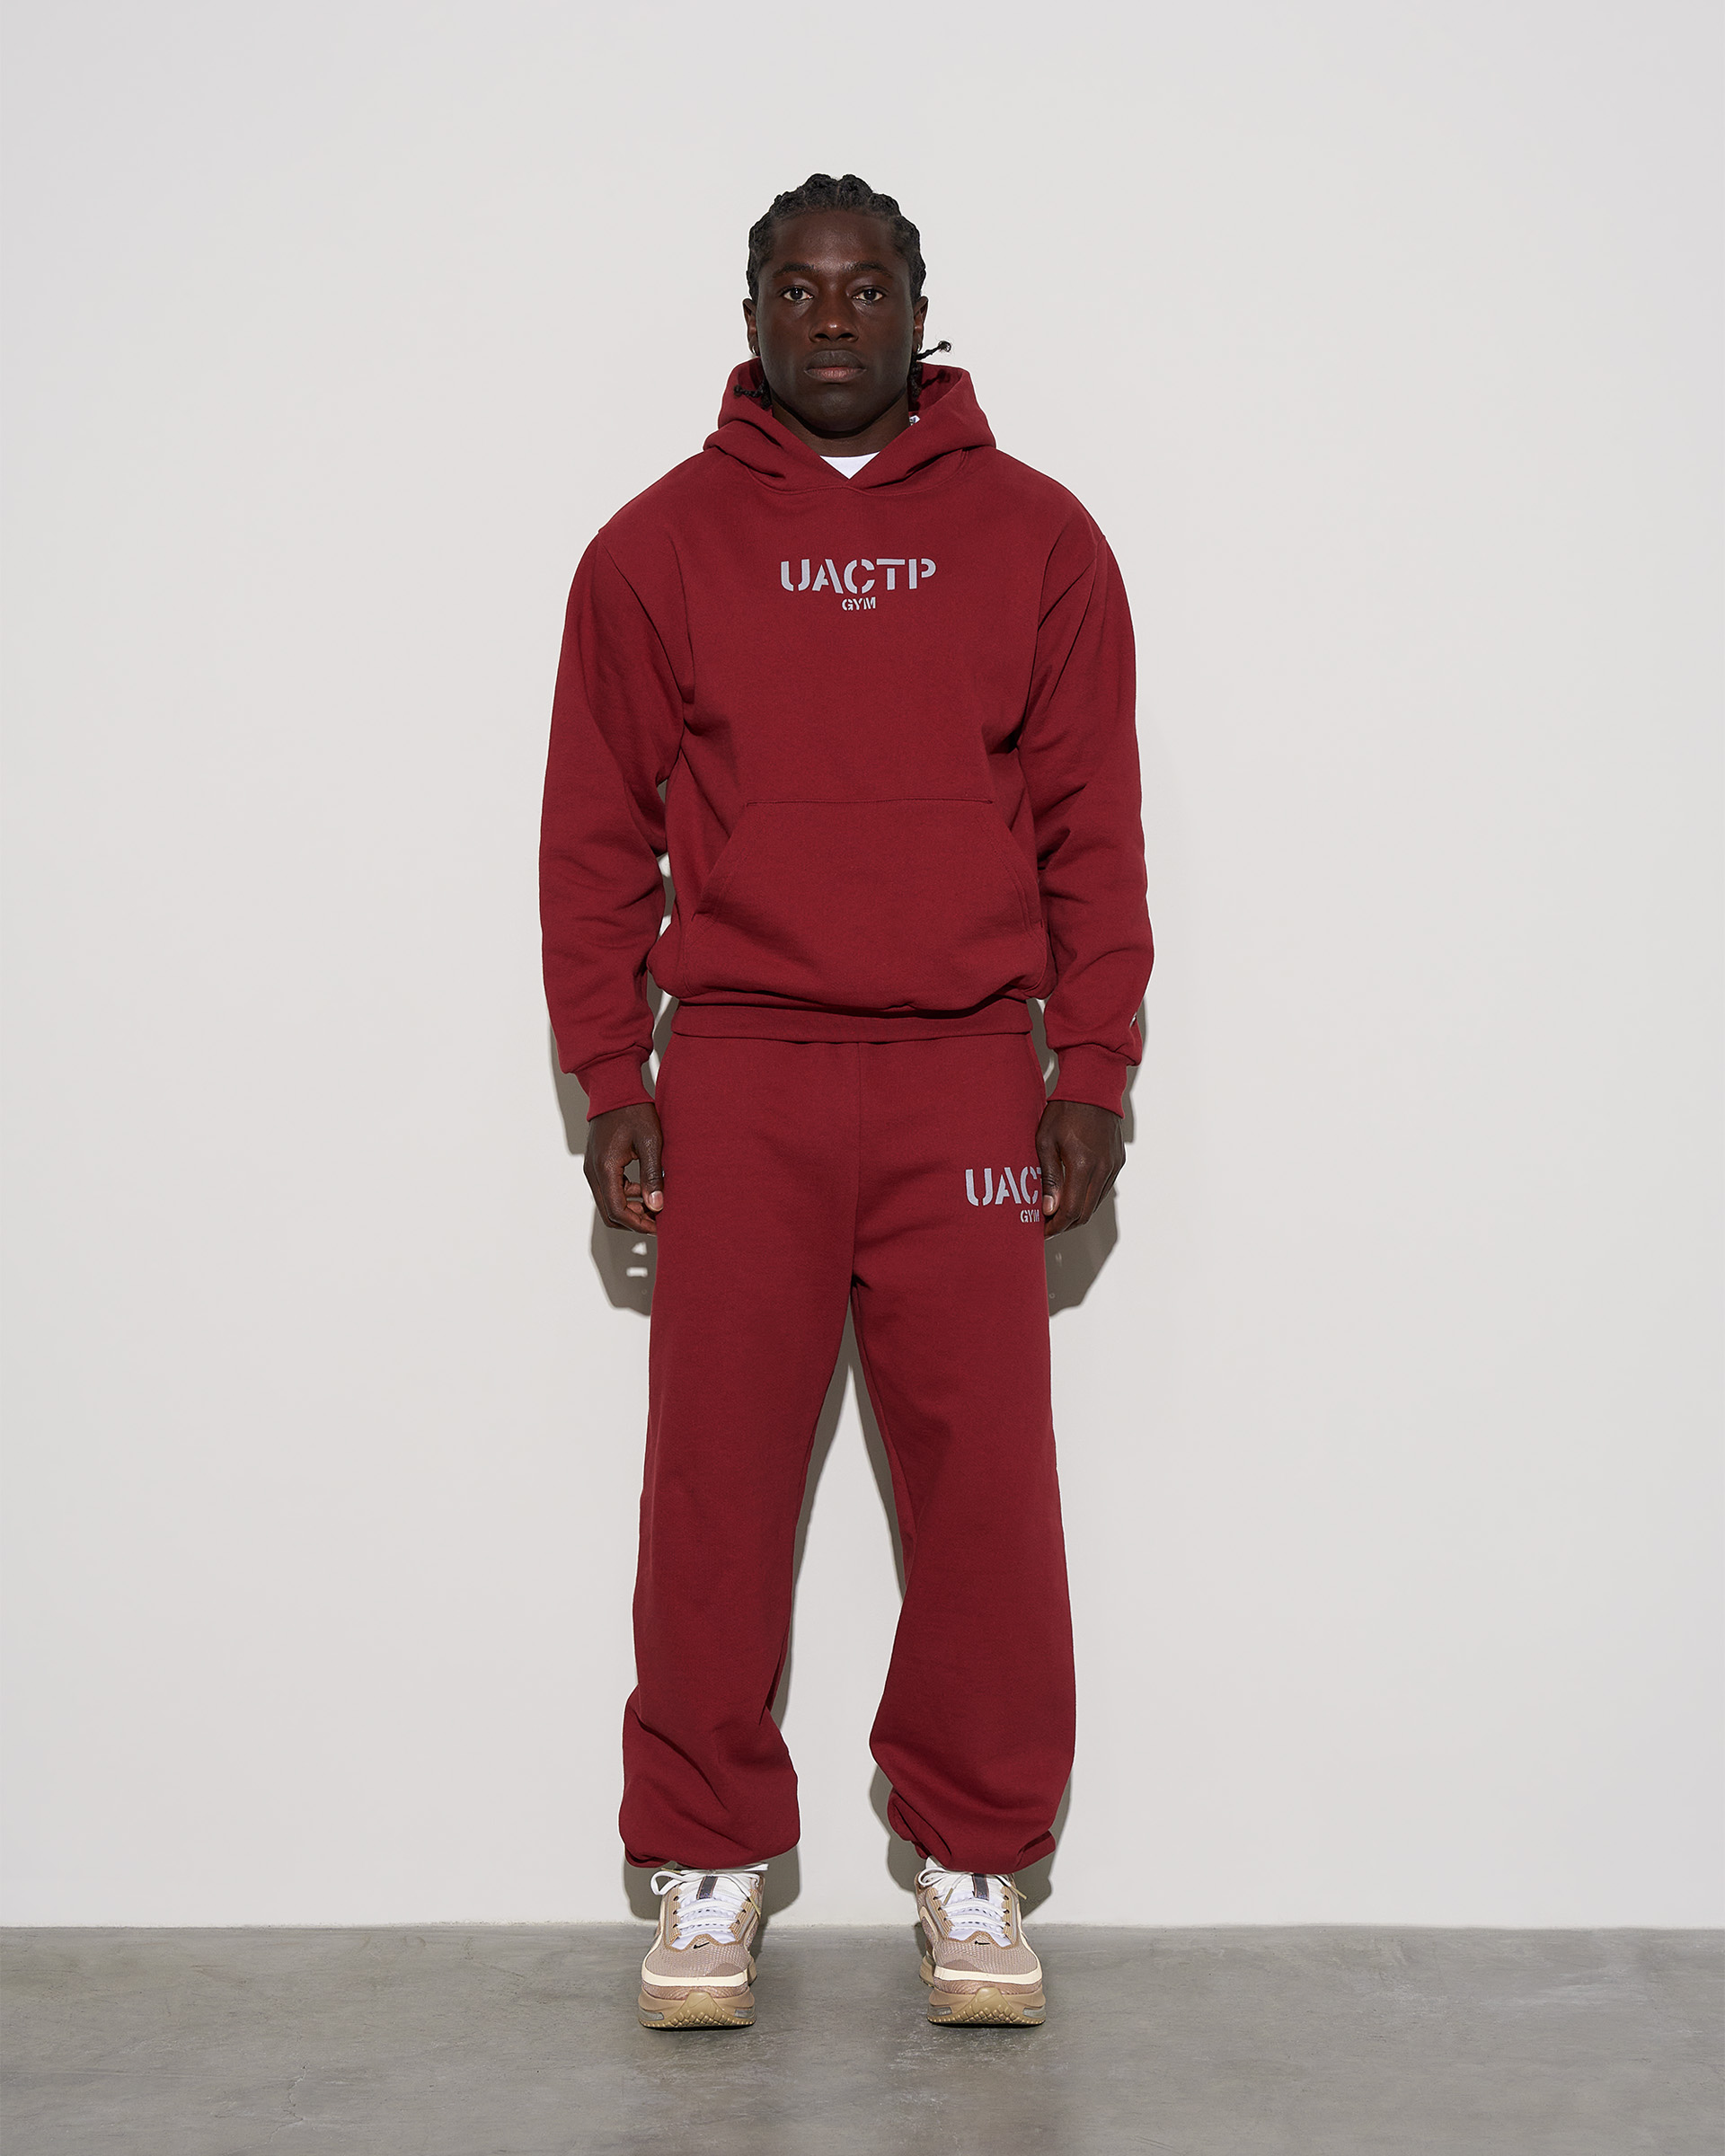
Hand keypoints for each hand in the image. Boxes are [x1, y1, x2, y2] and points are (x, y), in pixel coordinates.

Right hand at [585, 1103, 664, 1233]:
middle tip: (658, 1219)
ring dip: (630, 1208)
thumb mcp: (650, 1142)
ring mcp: (592, 1168)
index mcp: (605, 1168)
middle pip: (609, 1213)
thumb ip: (653, 1175)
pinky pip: (608, 1189)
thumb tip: (657, 1205)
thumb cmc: (634, 1111)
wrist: (614, 1089)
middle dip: (634, 1220)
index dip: (638, 1223)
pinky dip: (625, 1195)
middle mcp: (593, 1172)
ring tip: (655, 1202)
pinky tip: (645, 1188)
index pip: (618, 1211)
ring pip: (608, 1203)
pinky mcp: (596, 1164)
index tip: (658, 1226)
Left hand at [1035, 1099, 1123, 1236]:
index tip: (1042, 1230)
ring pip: (1095, 1204)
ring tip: (1057, 1211)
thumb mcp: (1045, 1142)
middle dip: (1065, 1224)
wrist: (1092, 1087)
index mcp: (1083, 1165)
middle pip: (1085, 1213)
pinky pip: (1103, 1189)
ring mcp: (1113, 1166)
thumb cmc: (1064, 1111)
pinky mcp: (1118, 1161)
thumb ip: (1048, 1178)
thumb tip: (1048, 1209)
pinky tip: (1073, 1194)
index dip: (1056, 1226)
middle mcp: (1103, 1169)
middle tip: (1047, 1224)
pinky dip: (1088, 1198)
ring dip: (1077, 1213)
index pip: (1072, 1210)